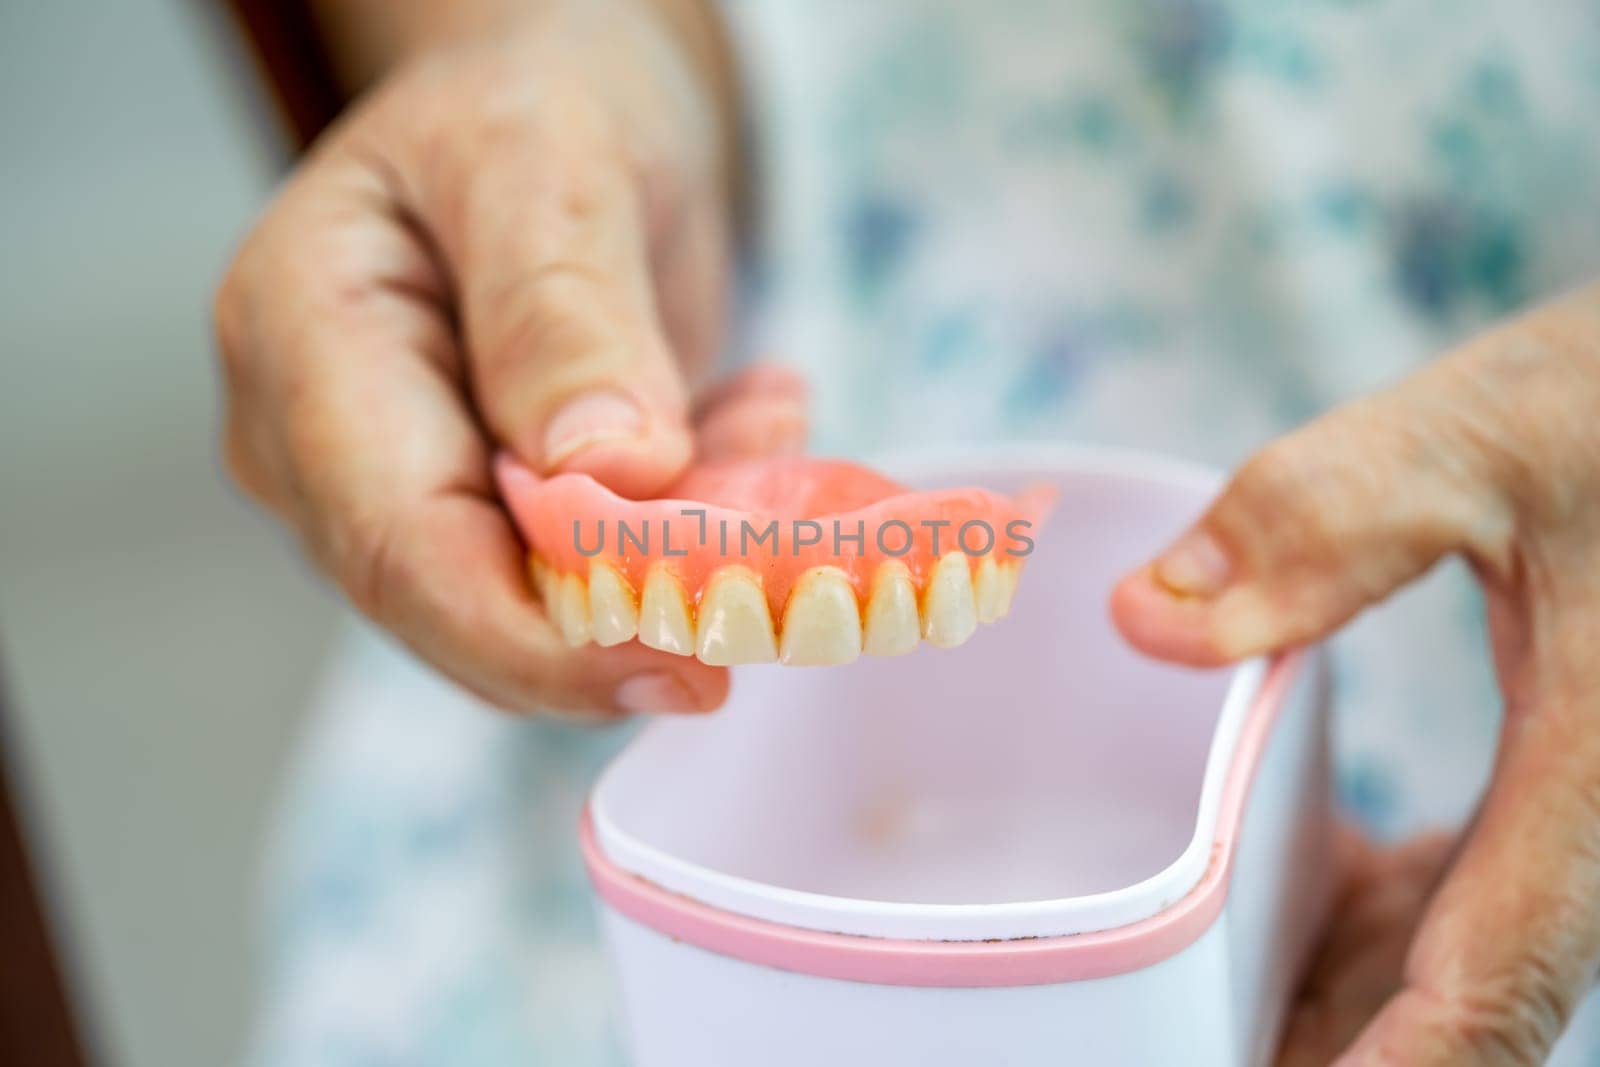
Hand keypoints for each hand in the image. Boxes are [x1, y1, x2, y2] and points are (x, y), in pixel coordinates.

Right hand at [214, 4, 803, 715]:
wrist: (561, 98)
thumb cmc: (542, 96)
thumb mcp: (555, 158)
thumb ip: (564, 312)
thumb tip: (605, 474)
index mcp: (306, 337)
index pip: (401, 547)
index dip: (538, 640)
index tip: (687, 664)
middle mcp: (321, 439)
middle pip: (461, 605)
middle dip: (627, 618)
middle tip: (784, 570)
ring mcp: (394, 482)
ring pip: (537, 605)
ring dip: (676, 555)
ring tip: (766, 427)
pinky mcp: (476, 507)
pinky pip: (582, 574)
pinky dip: (685, 528)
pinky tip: (749, 425)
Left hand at [1112, 285, 1599, 1063]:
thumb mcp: (1478, 441)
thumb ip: (1318, 523)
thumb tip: (1144, 617)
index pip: (1496, 980)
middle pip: (1479, 1000)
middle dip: (1346, 1049)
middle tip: (1199, 1043)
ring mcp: (1589, 803)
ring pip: (1477, 957)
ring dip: (1360, 998)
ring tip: (1220, 1008)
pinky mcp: (1567, 774)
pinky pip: (1474, 887)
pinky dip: (1385, 912)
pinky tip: (1306, 884)